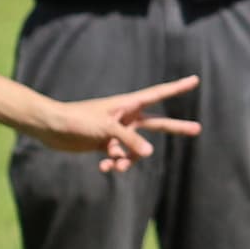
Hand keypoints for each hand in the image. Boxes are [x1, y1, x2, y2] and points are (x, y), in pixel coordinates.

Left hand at [35, 74, 201, 173]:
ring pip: (136, 149)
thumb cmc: (78, 119)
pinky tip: (104, 167)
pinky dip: (114, 163)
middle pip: (157, 124)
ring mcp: (117, 131)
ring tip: (115, 166)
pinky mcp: (106, 144)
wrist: (51, 128)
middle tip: (197, 129)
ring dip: (128, 160)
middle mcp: (126, 117)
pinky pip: (120, 157)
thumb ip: (130, 141)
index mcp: (128, 105)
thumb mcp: (107, 129)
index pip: (158, 94)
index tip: (194, 80)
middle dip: (175, 128)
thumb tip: (149, 153)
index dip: (177, 88)